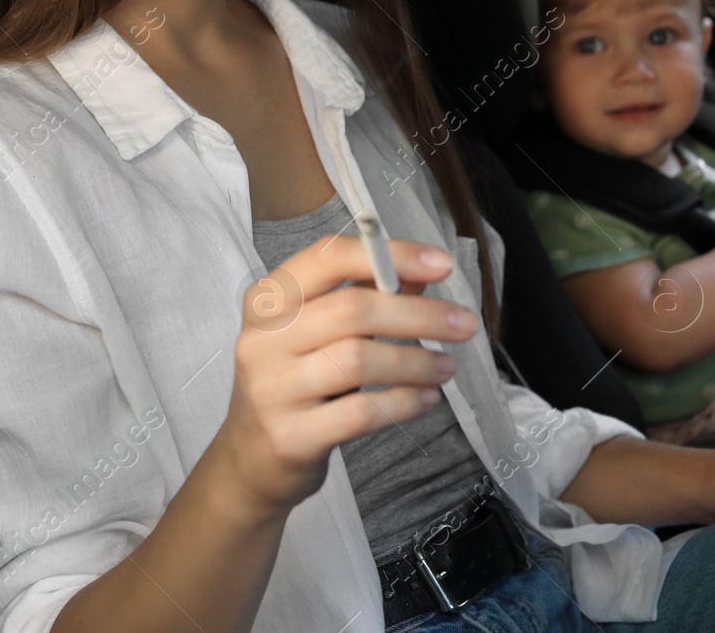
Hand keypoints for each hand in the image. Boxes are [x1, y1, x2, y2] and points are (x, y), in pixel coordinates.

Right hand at [212, 236, 477, 518]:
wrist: (250, 459)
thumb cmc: (293, 382)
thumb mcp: (317, 331)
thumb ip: (366, 295)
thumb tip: (423, 272)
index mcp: (268, 299)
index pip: (330, 256)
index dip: (392, 255)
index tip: (442, 264)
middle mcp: (263, 339)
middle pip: (353, 309)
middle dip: (420, 315)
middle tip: (464, 325)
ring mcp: (271, 389)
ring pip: (358, 360)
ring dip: (415, 361)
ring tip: (446, 367)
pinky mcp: (289, 436)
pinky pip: (359, 412)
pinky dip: (401, 402)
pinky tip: (424, 399)